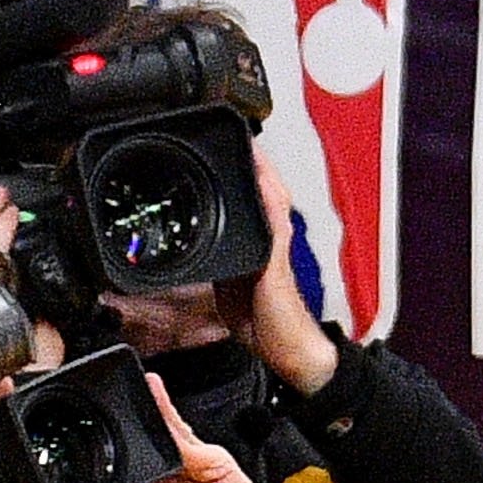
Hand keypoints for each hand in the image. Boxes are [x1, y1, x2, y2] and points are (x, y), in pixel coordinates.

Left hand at [130, 377, 288, 482]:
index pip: (139, 466)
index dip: (125, 452)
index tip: (107, 437)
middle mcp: (178, 476)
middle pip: (155, 444)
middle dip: (140, 424)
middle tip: (120, 402)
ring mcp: (197, 465)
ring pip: (171, 434)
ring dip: (157, 411)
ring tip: (142, 391)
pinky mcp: (215, 460)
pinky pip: (188, 440)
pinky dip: (174, 422)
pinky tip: (159, 406)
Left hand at [216, 152, 337, 393]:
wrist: (286, 346)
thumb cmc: (264, 321)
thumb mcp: (231, 288)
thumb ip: (221, 266)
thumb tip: (196, 254)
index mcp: (259, 244)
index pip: (253, 200)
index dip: (247, 174)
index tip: (236, 150)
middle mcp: (272, 239)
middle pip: (266, 190)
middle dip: (255, 163)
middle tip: (244, 136)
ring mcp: (277, 245)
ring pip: (272, 198)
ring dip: (263, 172)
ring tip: (252, 146)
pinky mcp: (276, 256)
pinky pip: (273, 219)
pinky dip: (267, 197)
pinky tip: (261, 179)